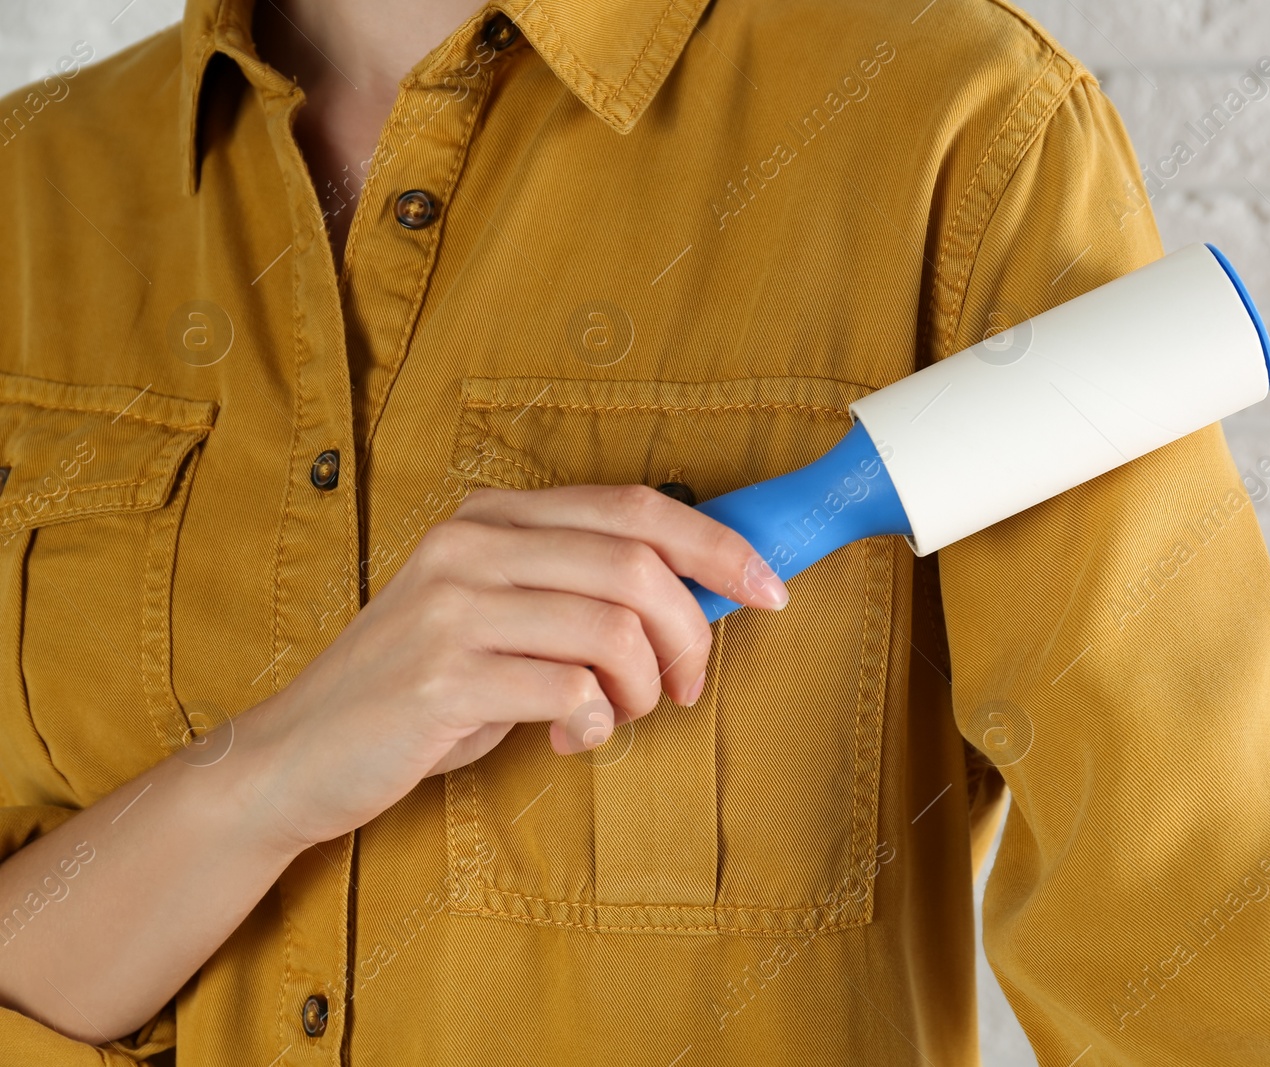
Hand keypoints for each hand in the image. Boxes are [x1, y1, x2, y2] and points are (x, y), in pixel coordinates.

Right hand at [233, 484, 787, 851]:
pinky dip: (597, 722)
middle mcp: (471, 545)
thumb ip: (582, 593)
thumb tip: (704, 595)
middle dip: (692, 630)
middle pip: (637, 562)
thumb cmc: (423, 688)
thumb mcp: (502, 618)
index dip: (717, 545)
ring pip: (613, 627)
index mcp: (493, 517)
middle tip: (689, 684)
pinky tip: (571, 736)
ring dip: (645, 684)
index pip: (635, 506)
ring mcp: (451, 607)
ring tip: (622, 714)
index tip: (771, 588)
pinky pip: (570, 689)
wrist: (300, 753)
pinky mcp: (441, 676)